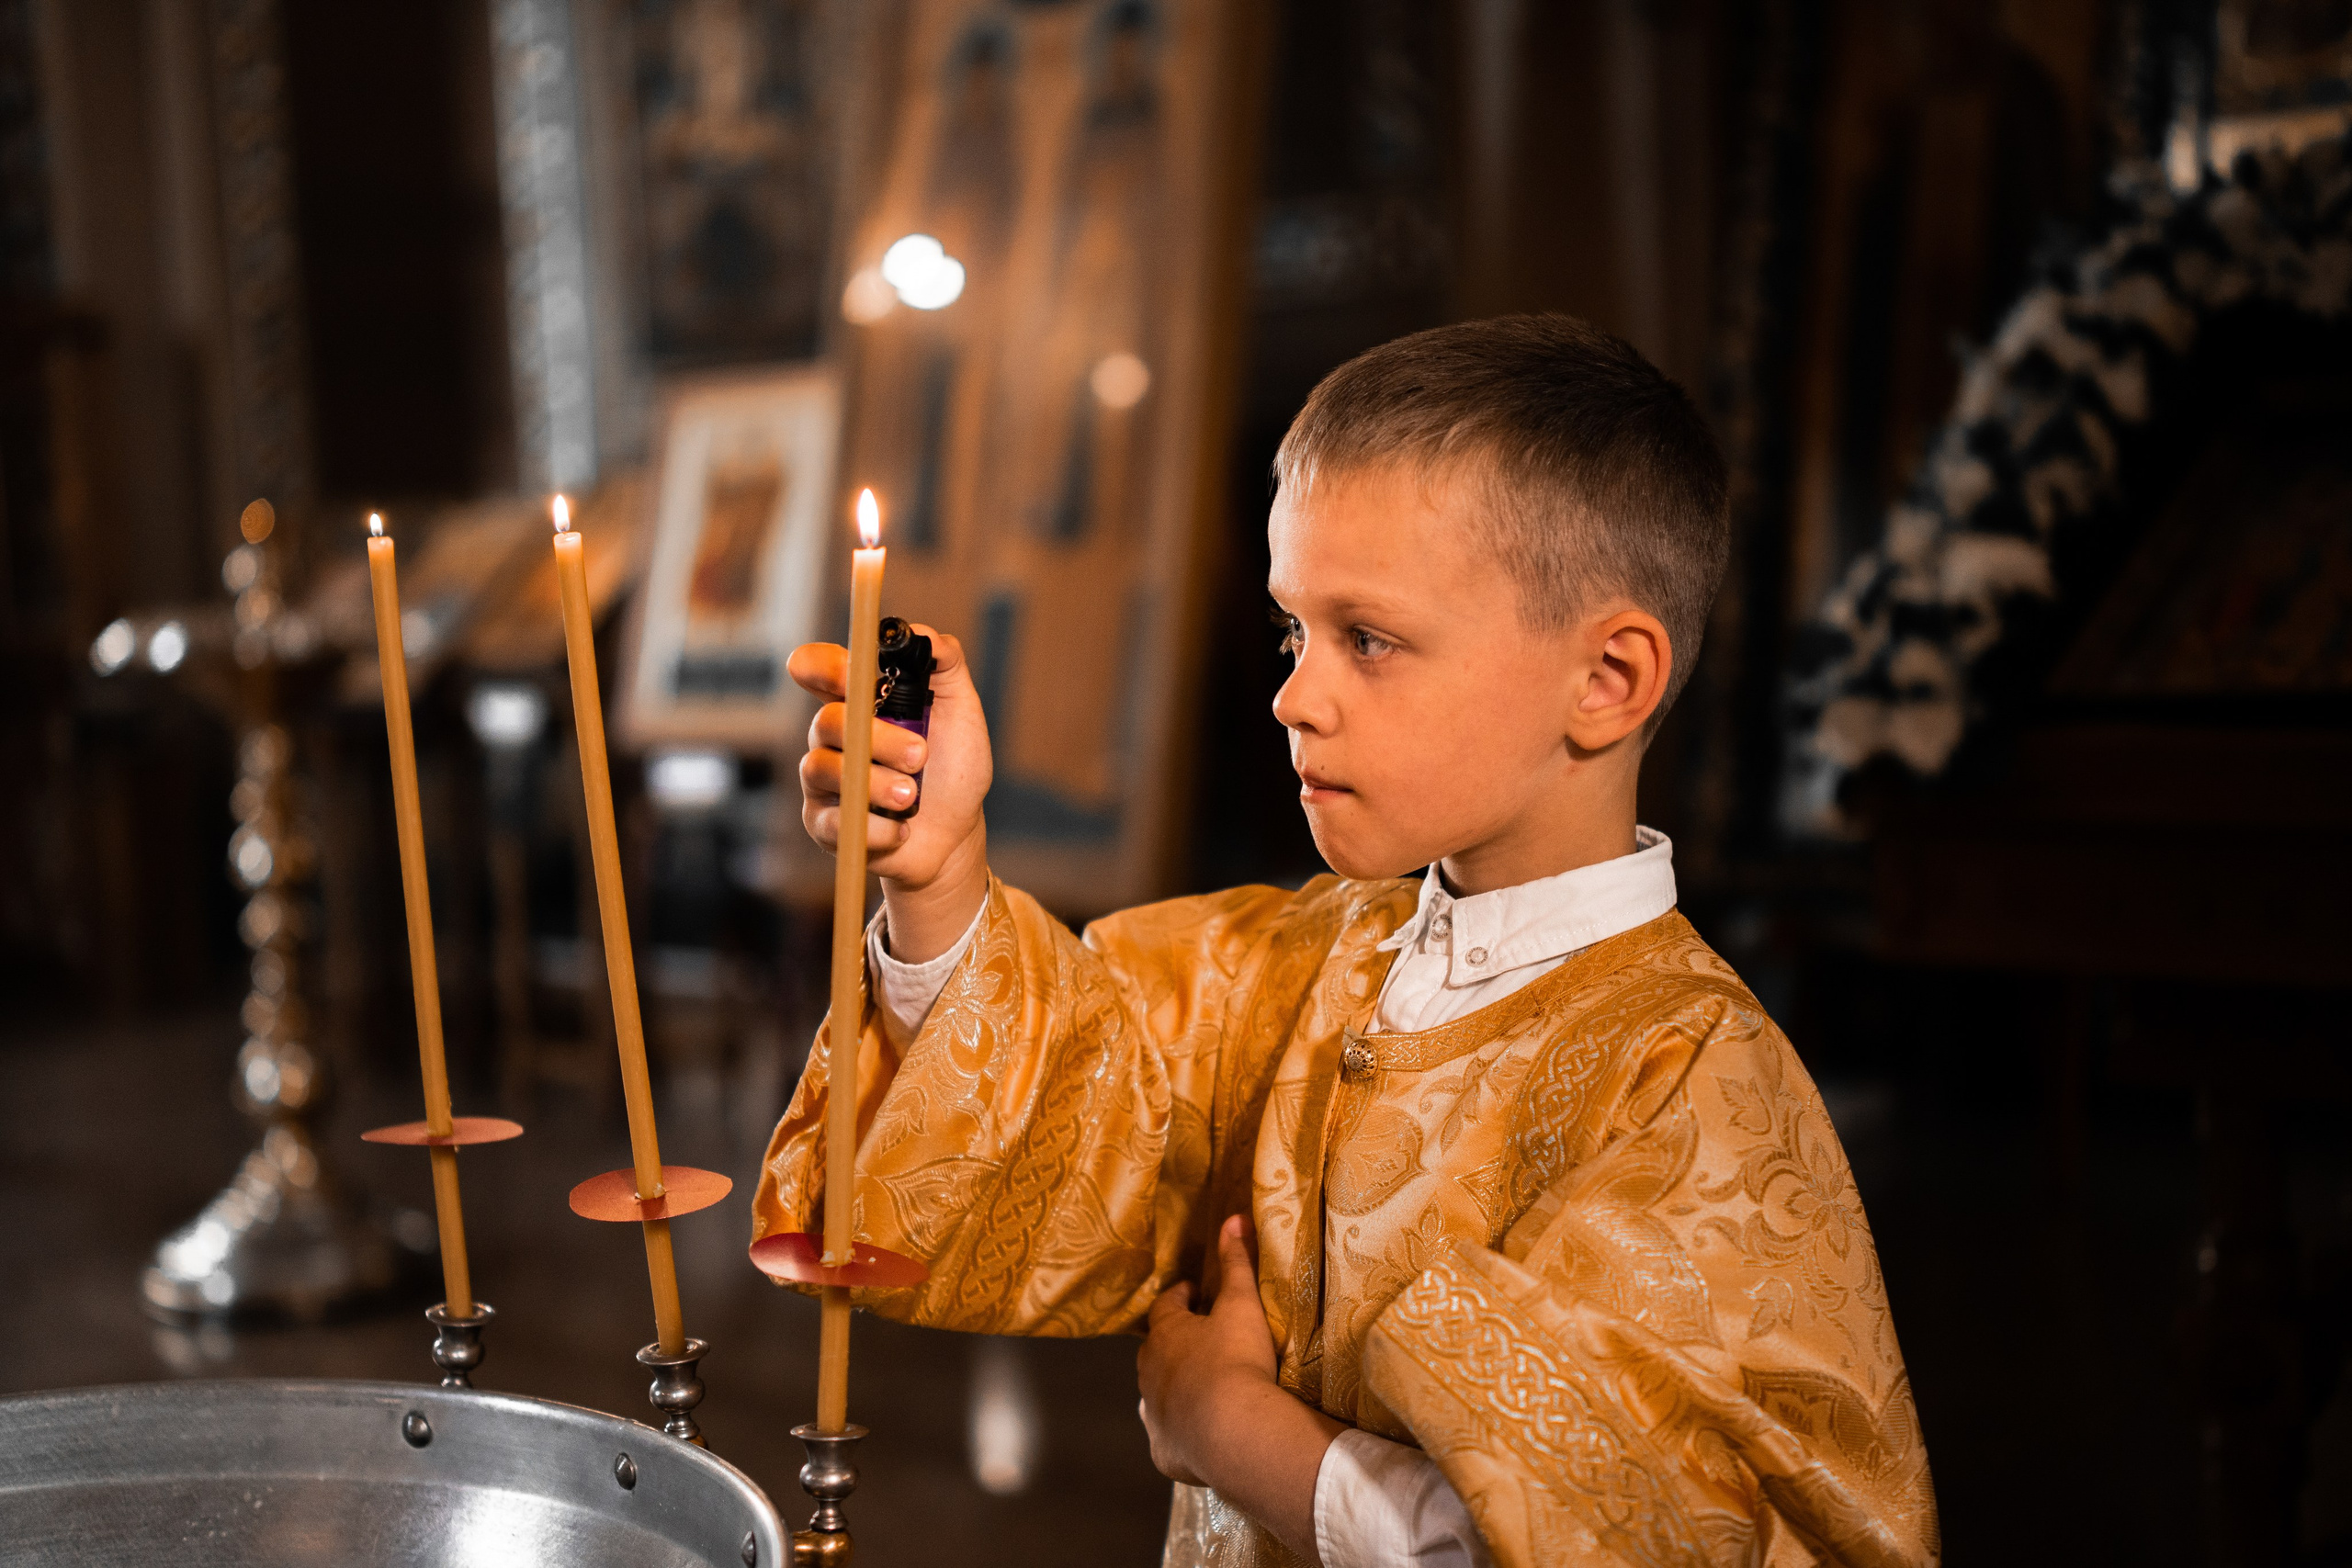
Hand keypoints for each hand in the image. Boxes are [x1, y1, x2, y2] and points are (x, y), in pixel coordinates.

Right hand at [789, 627, 991, 959]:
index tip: (854, 676)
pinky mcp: (823, 823)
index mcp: (858, 700)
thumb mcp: (961, 711)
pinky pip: (835, 819)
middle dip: (879, 738)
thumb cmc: (953, 769)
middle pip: (828, 720)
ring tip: (913, 798)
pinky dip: (876, 825)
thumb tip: (921, 633)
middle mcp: (833, 734)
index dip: (824, 666)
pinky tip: (902, 830)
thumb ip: (945, 665)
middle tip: (921, 755)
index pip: (816, 667)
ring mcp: (823, 779)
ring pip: (826, 769)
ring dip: (877, 784)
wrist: (955, 833)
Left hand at [1138, 1215, 1340, 1559]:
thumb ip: (1237, 1263)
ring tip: (1194, 1386)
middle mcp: (1149, 1372)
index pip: (1166, 1306)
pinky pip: (1167, 1436)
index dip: (1181, 1297)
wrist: (1230, 1431)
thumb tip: (1234, 1218)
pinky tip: (1193, 1434)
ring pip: (1154, 1394)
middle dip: (1172, 1342)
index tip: (1194, 1293)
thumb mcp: (1241, 1305)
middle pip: (1154, 1350)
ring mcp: (1153, 1413)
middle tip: (1197, 1339)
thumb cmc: (1236, 1360)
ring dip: (1170, 1387)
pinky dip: (1177, 1431)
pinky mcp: (1163, 1449)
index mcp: (1165, 1334)